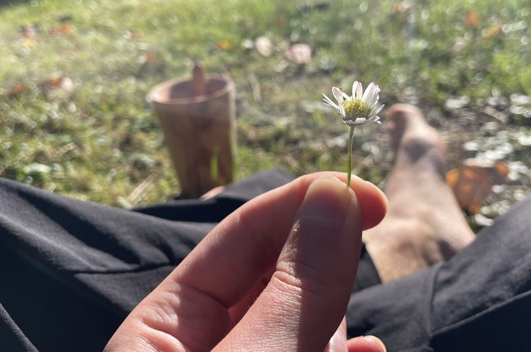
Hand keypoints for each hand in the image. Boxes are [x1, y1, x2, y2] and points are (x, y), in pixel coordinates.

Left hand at [105, 173, 387, 351]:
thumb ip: (292, 290)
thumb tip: (333, 195)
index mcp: (163, 330)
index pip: (239, 236)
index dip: (302, 201)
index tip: (367, 193)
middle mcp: (203, 346)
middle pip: (275, 273)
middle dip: (323, 256)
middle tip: (366, 243)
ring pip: (300, 317)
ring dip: (335, 316)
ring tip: (348, 344)